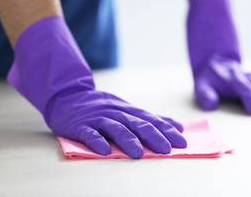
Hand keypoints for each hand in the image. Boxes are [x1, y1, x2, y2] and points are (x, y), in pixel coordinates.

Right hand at [8, 16, 186, 158]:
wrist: (69, 97)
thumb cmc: (103, 108)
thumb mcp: (128, 110)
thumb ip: (151, 119)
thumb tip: (177, 126)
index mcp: (129, 111)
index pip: (151, 120)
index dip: (167, 131)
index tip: (182, 142)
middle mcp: (116, 113)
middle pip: (137, 124)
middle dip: (153, 136)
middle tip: (166, 149)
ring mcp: (98, 118)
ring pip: (115, 128)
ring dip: (127, 140)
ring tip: (138, 154)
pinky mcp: (80, 125)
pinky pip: (89, 133)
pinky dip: (97, 141)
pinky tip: (105, 151)